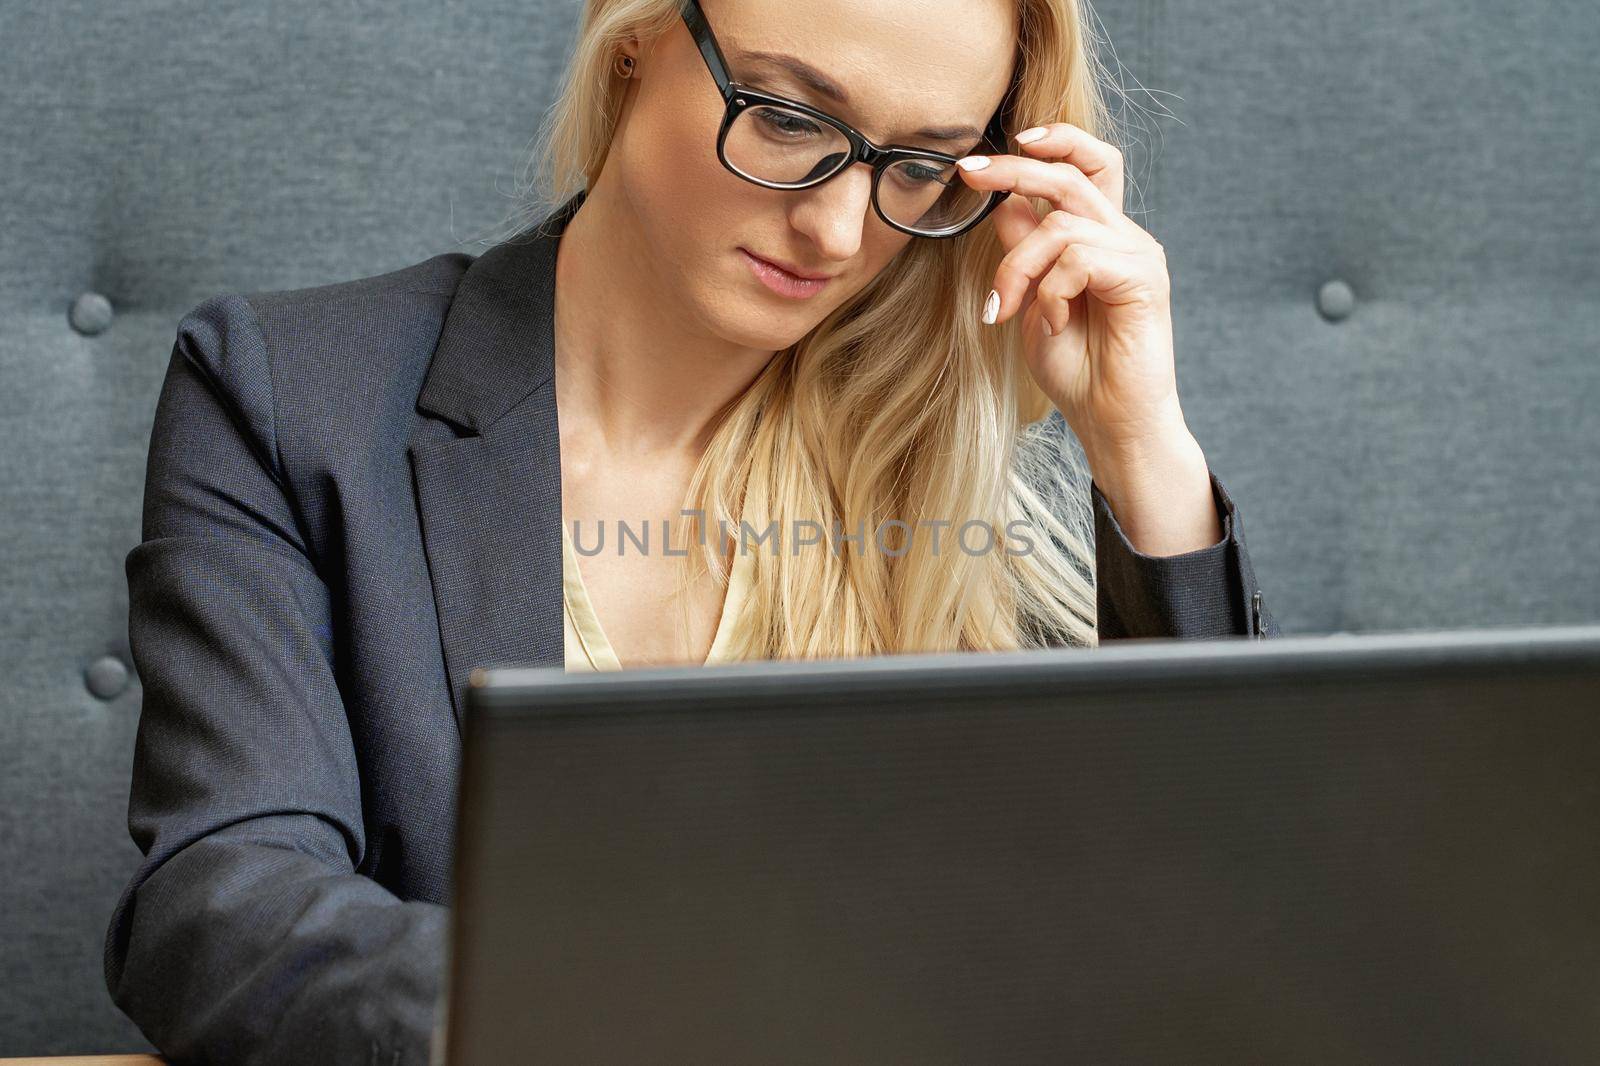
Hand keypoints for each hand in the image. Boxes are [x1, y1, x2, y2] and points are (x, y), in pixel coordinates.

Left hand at [956, 123, 1184, 458]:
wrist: (1112, 422)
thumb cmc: (1077, 369)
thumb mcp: (1033, 302)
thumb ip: (1024, 253)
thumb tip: (1004, 203)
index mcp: (1102, 236)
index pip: (1088, 165)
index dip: (1053, 142)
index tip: (1000, 148)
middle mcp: (1125, 236)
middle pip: (1072, 175)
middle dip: (1014, 168)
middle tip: (969, 172)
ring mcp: (1139, 254)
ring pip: (1062, 223)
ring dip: (1019, 265)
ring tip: (1007, 308)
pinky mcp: (1144, 278)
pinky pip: (1079, 258)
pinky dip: (1051, 291)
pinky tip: (1051, 324)